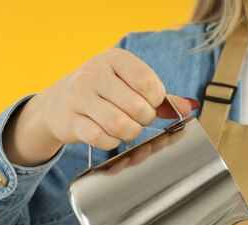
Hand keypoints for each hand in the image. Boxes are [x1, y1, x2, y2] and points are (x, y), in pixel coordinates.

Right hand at [3, 48, 198, 165]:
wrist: (57, 104)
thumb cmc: (102, 93)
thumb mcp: (128, 84)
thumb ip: (159, 96)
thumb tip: (189, 106)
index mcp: (115, 59)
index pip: (148, 84)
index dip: (156, 101)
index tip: (150, 104)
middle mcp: (94, 73)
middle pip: (137, 107)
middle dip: (144, 120)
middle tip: (138, 119)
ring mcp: (79, 96)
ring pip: (120, 124)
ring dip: (130, 133)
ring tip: (126, 128)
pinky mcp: (70, 120)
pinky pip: (100, 137)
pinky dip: (111, 142)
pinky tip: (109, 136)